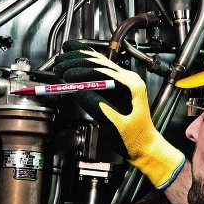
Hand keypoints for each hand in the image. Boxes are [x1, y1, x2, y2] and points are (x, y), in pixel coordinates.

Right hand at [53, 41, 184, 188]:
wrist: (144, 145)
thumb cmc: (134, 138)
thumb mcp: (114, 125)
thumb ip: (98, 106)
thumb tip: (79, 92)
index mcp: (131, 86)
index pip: (103, 72)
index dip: (82, 72)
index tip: (66, 74)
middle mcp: (129, 79)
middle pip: (100, 63)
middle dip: (77, 62)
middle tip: (59, 64)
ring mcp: (123, 81)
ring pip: (98, 63)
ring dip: (78, 60)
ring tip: (62, 59)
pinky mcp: (116, 86)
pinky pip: (98, 71)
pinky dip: (84, 66)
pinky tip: (74, 58)